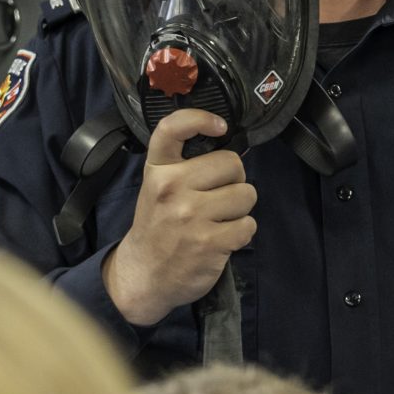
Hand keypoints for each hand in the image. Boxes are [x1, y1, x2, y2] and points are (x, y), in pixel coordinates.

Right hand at [103, 111, 256, 326]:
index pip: (173, 128)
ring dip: (240, 209)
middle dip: (234, 180)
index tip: (219, 126)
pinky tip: (222, 238)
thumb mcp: (156, 188)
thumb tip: (228, 149)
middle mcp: (172, 188)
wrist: (144, 275)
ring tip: (219, 219)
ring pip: (246, 194)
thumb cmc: (158, 227)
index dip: (200, 119)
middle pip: (232, 164)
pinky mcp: (210, 242)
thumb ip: (184, 166)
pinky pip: (248, 225)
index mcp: (158, 171)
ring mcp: (191, 216)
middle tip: (218, 196)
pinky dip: (241, 232)